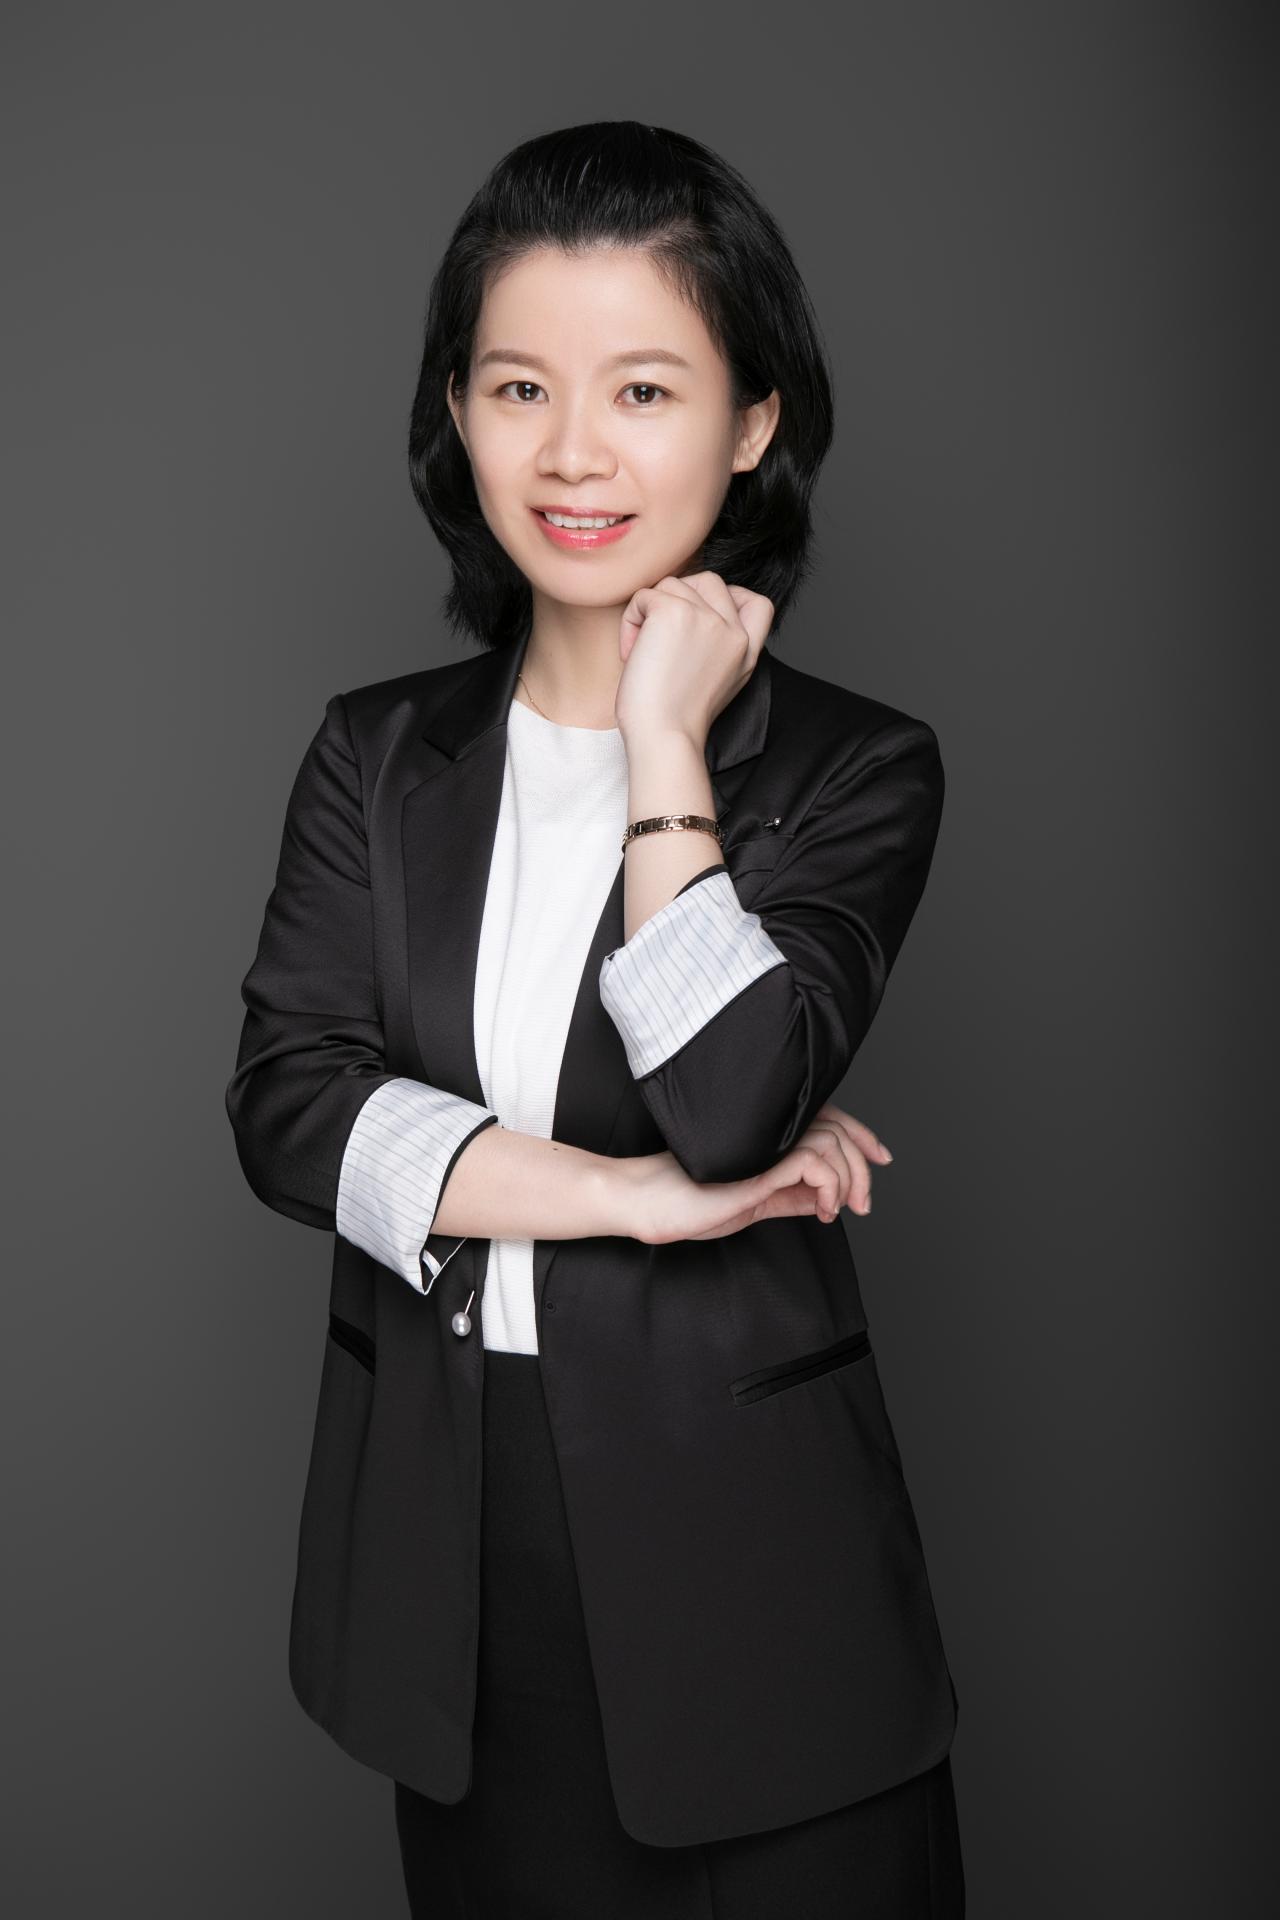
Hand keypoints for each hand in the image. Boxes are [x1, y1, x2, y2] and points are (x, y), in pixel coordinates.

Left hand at [614, 571, 773, 746]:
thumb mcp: (717, 682)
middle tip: (661, 638)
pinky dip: (630, 620)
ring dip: (648, 613)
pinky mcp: (674, 612)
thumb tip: (696, 613)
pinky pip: (644, 596)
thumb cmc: (675, 719)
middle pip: (709, 581)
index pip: (758, 603)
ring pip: (671, 585)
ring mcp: (706, 617)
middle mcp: (732, 630)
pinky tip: (633, 652)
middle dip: (679, 599)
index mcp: (746, 651)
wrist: (663, 737)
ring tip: (644, 652)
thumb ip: (719, 647)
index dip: (730, 598)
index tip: (701, 621)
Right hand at [619, 1104, 893, 1245]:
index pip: (826, 1120)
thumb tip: (824, 1199)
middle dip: (862, 1165)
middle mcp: (768, 1132)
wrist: (644, 1202)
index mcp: (767, 1137)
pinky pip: (813, 1162)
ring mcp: (762, 1144)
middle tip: (864, 1202)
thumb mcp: (752, 1204)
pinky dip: (830, 1186)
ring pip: (831, 1143)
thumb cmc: (685, 1201)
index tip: (880, 1158)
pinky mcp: (756, 1164)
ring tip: (840, 1209)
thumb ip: (789, 1197)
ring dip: (849, 1181)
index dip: (860, 1135)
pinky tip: (822, 1209)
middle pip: (836, 1127)